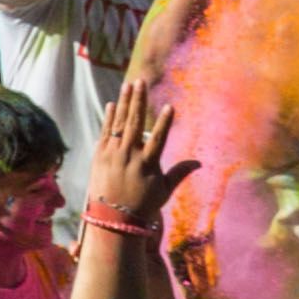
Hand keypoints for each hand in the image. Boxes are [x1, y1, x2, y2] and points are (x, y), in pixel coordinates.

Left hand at [88, 77, 194, 230]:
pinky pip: (105, 131)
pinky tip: (113, 104)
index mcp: (148, 165)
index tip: (169, 107)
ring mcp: (112, 154)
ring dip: (124, 102)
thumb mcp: (164, 190)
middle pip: (135, 123)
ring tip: (128, 85)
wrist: (113, 216)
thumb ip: (180, 173)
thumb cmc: (143, 204)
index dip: (164, 123)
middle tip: (141, 82)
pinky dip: (109, 117)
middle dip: (139, 101)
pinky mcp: (99, 154)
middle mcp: (129, 156)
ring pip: (119, 123)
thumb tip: (199, 162)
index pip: (158, 139)